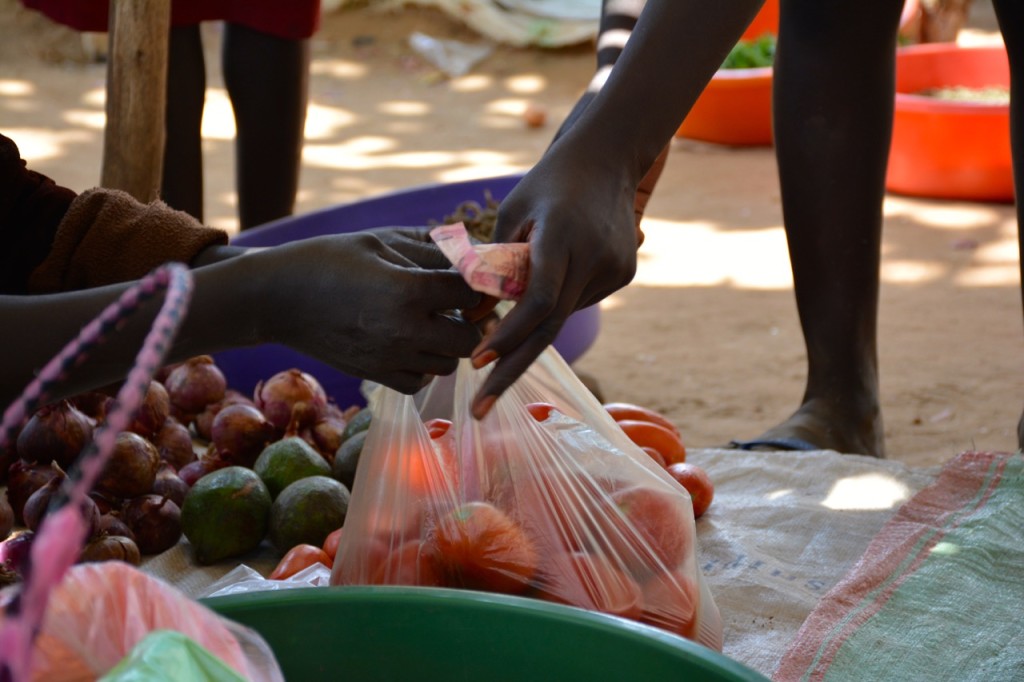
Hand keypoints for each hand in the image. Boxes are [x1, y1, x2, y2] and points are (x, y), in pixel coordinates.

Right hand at [257, 231, 482, 392]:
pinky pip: (419, 382)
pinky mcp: (374, 375)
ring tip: (429, 322)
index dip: (476, 282)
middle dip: (469, 320)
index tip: (467, 277)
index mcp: (408, 289)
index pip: (470, 291)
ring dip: (447, 344)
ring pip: (448, 364)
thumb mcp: (378, 241)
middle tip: (454, 305)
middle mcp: (404, 329)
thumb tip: (471, 254)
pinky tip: (411, 344)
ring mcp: (390, 357)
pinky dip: (423, 366)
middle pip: (469, 337)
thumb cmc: (327, 259)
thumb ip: (428, 250)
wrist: (276, 298)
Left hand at [468, 150, 640, 416]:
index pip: (536, 300)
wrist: (610, 157)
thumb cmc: (549, 183)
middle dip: (509, 371)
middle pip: (548, 328)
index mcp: (561, 237)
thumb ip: (495, 263)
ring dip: (531, 325)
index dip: (506, 335)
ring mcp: (614, 268)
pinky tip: (558, 271)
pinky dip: (557, 302)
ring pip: (562, 315)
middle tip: (479, 411)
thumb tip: (475, 317)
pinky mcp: (624, 273)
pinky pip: (579, 300)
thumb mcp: (513, 213)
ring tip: (516, 301)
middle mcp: (593, 257)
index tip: (476, 362)